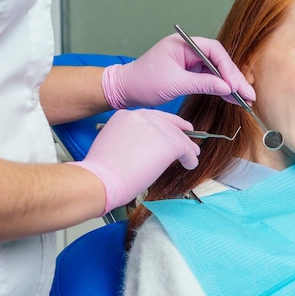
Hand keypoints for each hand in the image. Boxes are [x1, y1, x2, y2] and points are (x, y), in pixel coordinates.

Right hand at [70, 109, 199, 214]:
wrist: (102, 179)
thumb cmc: (103, 170)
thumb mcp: (114, 142)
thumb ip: (132, 137)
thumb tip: (147, 146)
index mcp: (125, 115)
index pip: (152, 117)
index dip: (167, 124)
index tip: (176, 128)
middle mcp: (141, 117)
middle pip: (168, 123)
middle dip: (180, 133)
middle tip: (189, 142)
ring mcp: (155, 128)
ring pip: (178, 136)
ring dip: (187, 148)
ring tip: (192, 156)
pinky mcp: (167, 143)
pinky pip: (185, 149)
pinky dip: (189, 158)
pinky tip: (190, 164)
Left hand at [102, 33, 255, 108]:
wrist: (124, 90)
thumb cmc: (143, 82)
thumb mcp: (175, 83)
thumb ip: (202, 84)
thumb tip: (226, 88)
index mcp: (183, 44)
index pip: (214, 51)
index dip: (228, 68)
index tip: (235, 85)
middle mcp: (188, 50)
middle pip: (219, 61)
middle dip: (234, 78)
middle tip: (248, 94)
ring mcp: (189, 61)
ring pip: (216, 71)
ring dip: (230, 85)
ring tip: (244, 99)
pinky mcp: (189, 73)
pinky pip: (209, 79)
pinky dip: (220, 89)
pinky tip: (231, 98)